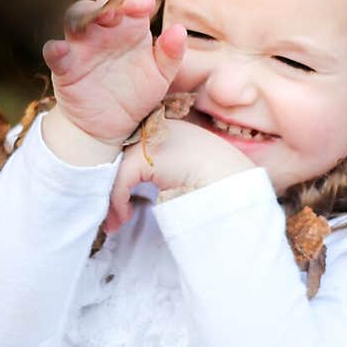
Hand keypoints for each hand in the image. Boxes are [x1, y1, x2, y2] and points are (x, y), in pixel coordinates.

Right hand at [42, 0, 187, 146]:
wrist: (112, 127)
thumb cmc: (136, 94)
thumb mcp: (160, 75)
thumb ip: (171, 53)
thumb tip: (179, 30)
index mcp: (128, 26)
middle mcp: (103, 30)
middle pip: (104, 1)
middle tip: (141, 4)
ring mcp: (81, 47)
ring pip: (76, 18)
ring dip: (88, 13)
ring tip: (106, 17)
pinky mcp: (65, 68)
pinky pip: (54, 53)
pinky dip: (55, 50)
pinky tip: (62, 50)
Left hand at [103, 117, 252, 232]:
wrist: (233, 185)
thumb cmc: (220, 183)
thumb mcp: (189, 170)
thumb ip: (166, 170)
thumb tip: (138, 188)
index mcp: (173, 127)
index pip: (137, 148)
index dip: (126, 174)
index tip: (127, 198)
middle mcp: (160, 127)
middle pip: (122, 156)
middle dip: (114, 186)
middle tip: (114, 213)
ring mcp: (152, 139)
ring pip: (116, 169)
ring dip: (112, 198)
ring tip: (115, 220)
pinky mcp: (144, 157)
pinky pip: (119, 181)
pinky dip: (117, 201)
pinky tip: (124, 217)